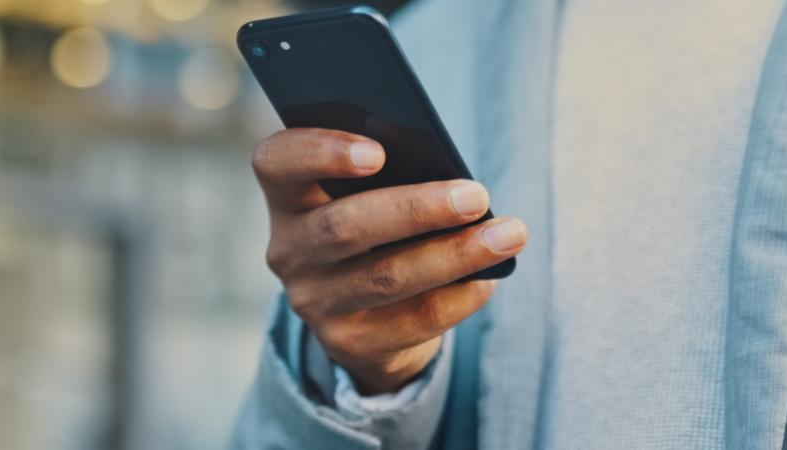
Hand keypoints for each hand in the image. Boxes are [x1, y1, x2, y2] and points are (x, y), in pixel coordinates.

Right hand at [252, 128, 527, 394]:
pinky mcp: (346, 343)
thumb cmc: (381, 225)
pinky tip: (488, 280)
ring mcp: (312, 301)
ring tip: (509, 234)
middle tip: (476, 195)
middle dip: (416, 209)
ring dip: (454, 254)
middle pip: (344, 226)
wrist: (371, 314)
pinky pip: (412, 320)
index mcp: (288, 195)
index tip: (378, 151)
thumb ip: (392, 175)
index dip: (319, 152)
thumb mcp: (371, 194)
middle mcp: (289, 249)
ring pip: (385, 277)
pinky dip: (458, 297)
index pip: (277, 163)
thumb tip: (447, 175)